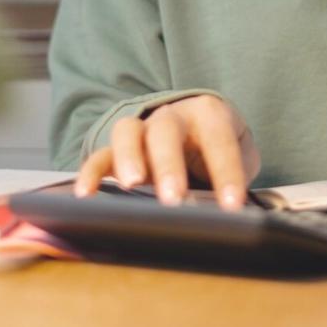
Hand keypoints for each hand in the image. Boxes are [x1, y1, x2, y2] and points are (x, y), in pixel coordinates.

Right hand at [74, 94, 260, 208]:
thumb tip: (232, 212)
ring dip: (129, 159)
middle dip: (169, 164)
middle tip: (174, 198)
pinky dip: (91, 172)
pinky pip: (100, 155)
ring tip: (131, 186)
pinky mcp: (118, 149)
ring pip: (128, 133)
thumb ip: (237, 175)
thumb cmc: (219, 146)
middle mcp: (172, 116)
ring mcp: (142, 130)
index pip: (219, 141)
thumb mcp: (240, 155)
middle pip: (166, 131)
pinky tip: (86, 195)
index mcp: (209, 114)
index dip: (227, 173)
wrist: (197, 126)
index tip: (232, 205)